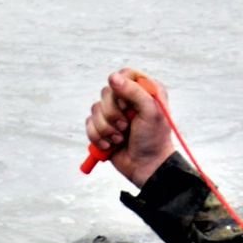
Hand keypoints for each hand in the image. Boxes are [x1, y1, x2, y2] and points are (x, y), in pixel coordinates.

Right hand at [85, 68, 174, 187]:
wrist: (147, 168)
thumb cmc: (153, 140)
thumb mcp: (151, 112)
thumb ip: (134, 92)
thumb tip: (113, 77)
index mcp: (145, 91)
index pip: (124, 74)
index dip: (121, 88)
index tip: (126, 104)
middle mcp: (128, 99)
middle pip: (106, 92)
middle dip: (113, 113)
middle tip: (126, 126)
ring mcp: (115, 114)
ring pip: (95, 109)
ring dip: (106, 128)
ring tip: (120, 139)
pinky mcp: (104, 128)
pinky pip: (89, 124)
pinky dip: (98, 137)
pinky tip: (111, 145)